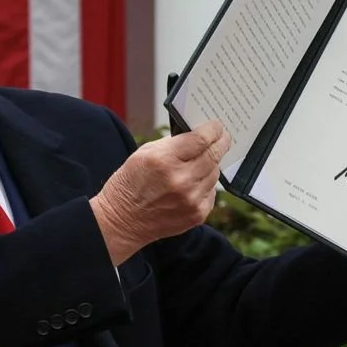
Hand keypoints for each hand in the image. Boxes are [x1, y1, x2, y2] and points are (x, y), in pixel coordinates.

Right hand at [91, 120, 231, 264]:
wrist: (122, 221)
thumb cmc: (130, 184)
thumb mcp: (144, 153)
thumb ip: (172, 143)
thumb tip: (196, 135)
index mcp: (164, 160)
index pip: (201, 139)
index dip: (213, 129)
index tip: (217, 126)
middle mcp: (180, 180)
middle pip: (214, 155)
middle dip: (221, 143)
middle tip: (223, 137)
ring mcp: (191, 199)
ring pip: (215, 173)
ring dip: (211, 164)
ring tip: (202, 161)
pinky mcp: (197, 214)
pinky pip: (212, 192)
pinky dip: (206, 184)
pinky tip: (193, 183)